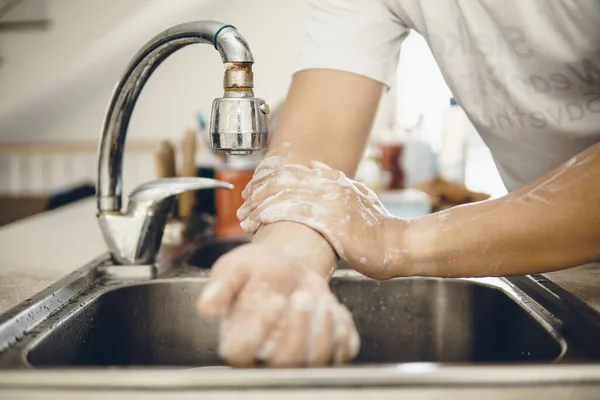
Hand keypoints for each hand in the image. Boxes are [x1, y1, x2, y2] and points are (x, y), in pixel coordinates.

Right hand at [196, 243, 359, 366]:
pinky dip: (343, 330)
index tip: (273, 300)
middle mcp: (267, 356)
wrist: (289, 266)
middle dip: (298, 330)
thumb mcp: (235, 268)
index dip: (258, 331)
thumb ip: (222, 287)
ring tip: (322, 299)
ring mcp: (300, 358)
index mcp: (238, 340)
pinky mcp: (327, 351)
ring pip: (316, 362)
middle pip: (284, 364)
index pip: (241, 354)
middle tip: (302, 296)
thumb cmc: (257, 269)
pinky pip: (343, 353)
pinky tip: (334, 307)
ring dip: (324, 330)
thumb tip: (207, 308)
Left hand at [238, 159, 408, 278]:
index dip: (269, 181)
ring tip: (245, 216)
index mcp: (336, 181)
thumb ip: (339, 183)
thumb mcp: (361, 197)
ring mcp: (331, 203)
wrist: (398, 245)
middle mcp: (332, 187)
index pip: (293, 174)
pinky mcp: (331, 222)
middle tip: (243, 205)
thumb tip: (317, 170)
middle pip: (285, 183)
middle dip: (259, 193)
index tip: (253, 190)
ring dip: (261, 206)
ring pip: (286, 196)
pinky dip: (274, 214)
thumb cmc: (379, 228)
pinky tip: (260, 219)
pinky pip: (295, 213)